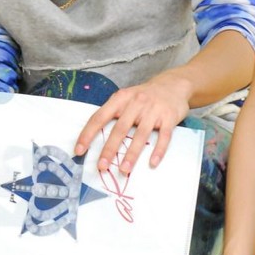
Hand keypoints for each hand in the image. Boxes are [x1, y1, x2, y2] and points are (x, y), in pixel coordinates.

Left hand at [74, 70, 191, 174]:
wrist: (174, 84)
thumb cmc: (145, 96)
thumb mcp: (126, 97)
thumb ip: (114, 113)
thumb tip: (94, 137)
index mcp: (121, 98)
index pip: (99, 117)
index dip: (88, 134)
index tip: (79, 151)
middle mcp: (136, 103)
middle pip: (120, 129)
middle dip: (109, 149)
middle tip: (101, 166)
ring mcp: (153, 110)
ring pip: (141, 135)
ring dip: (132, 154)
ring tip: (124, 170)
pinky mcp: (169, 118)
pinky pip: (163, 137)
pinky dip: (158, 151)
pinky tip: (152, 163)